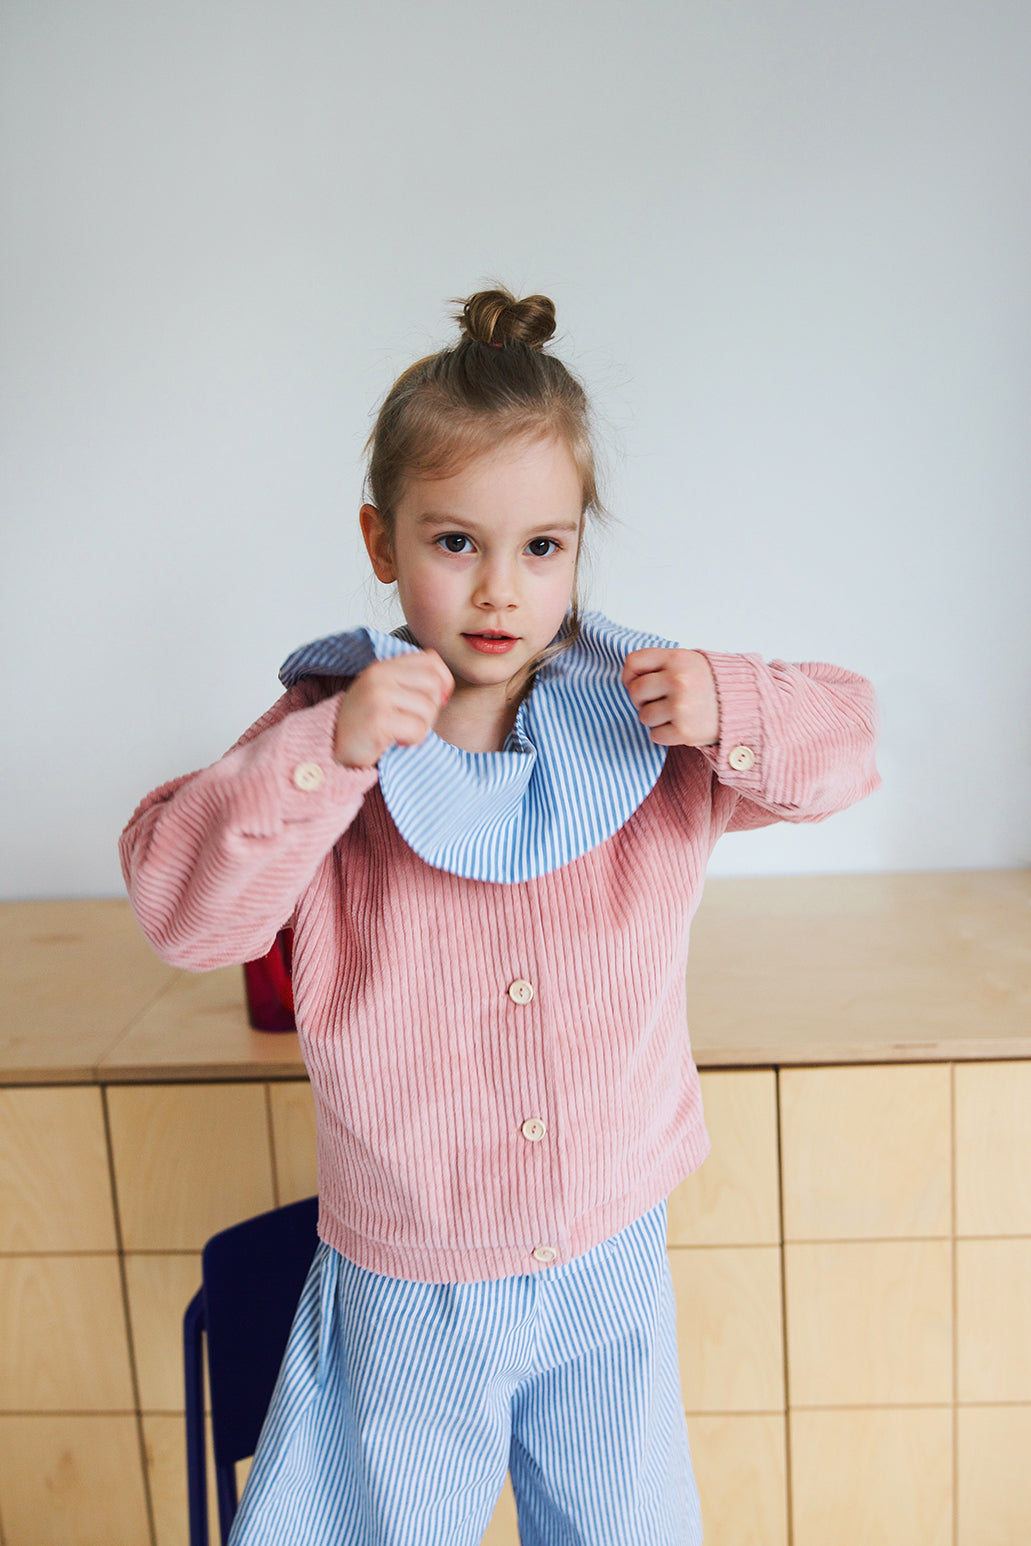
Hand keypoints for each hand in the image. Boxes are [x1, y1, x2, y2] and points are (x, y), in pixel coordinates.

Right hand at [333, 650, 453, 767]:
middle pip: (434, 687)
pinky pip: (418, 729)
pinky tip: (395, 740)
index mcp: (384, 666)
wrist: (331, 746)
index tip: (437, 699)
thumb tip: (446, 687)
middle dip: (431, 710)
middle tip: (412, 721)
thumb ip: (409, 681)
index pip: (431, 661)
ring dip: (421, 728)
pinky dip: (413, 740)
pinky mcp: (379, 719)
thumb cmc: (364, 723)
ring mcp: (378, 695)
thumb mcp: (384, 692)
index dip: (443, 681)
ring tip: (400, 731)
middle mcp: (380, 675)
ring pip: (428, 710)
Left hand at [621, 648, 719, 747]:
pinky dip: (665, 733)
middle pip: (635, 692)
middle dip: (642, 699)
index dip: (630, 675)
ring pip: (644, 716)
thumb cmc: (711, 683)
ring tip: (676, 712)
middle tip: (659, 701)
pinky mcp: (684, 731)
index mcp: (677, 658)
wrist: (745, 704)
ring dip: (655, 718)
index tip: (638, 682)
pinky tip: (681, 724)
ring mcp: (681, 707)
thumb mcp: (688, 661)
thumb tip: (629, 679)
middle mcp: (678, 680)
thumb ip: (660, 664)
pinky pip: (655, 735)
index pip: (633, 662)